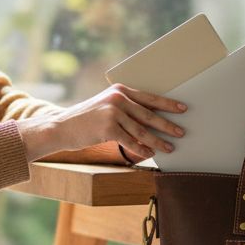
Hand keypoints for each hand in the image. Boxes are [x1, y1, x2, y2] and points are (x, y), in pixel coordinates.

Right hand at [18, 85, 187, 163]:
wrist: (62, 127)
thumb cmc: (86, 119)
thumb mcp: (106, 106)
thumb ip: (125, 108)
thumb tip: (151, 119)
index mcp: (119, 90)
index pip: (149, 97)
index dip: (167, 104)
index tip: (182, 109)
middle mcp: (117, 98)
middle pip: (149, 114)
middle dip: (167, 125)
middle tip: (181, 132)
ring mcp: (112, 113)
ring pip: (142, 130)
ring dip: (157, 141)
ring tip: (169, 148)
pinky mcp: (108, 128)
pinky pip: (130, 142)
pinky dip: (141, 149)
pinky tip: (150, 154)